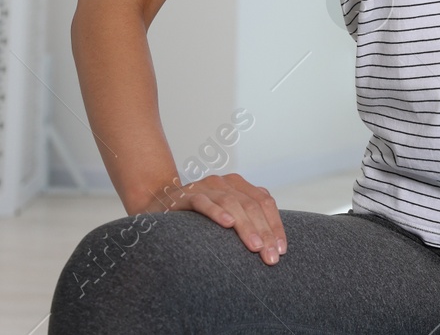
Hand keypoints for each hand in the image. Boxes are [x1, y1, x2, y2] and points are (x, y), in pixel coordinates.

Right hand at [157, 172, 286, 264]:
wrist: (157, 205)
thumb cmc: (196, 217)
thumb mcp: (225, 217)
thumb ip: (245, 222)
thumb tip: (273, 247)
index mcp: (239, 186)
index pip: (264, 202)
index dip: (275, 225)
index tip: (281, 250)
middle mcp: (225, 182)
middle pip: (251, 204)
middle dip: (265, 232)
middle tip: (271, 257)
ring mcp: (205, 186)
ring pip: (232, 203)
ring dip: (246, 226)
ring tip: (256, 246)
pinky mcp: (185, 195)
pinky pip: (203, 201)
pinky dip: (217, 211)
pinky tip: (227, 224)